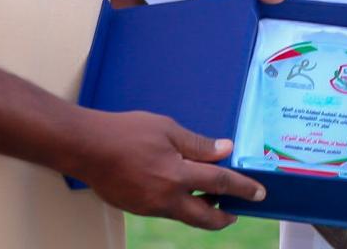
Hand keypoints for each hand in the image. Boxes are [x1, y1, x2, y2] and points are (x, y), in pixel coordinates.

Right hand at [74, 110, 265, 228]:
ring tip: (211, 197)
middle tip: (236, 210)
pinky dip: (180, 205)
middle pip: (205, 217)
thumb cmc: (126, 132)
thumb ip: (197, 144)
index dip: (243, 188)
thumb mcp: (167, 128)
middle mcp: (166, 197)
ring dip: (202, 210)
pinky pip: (167, 211)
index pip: (220, 184)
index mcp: (177, 174)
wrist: (88, 147)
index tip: (258, 193)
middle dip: (224, 217)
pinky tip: (181, 190)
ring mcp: (151, 207)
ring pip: (186, 217)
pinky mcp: (138, 209)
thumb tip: (224, 150)